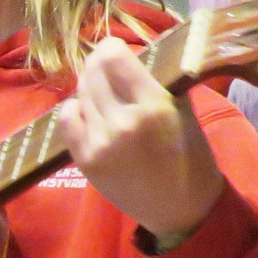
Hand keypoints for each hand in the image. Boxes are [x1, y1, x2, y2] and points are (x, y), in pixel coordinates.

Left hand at [54, 38, 226, 242]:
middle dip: (99, 64)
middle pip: (93, 73)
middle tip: (107, 65)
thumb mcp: (185, 112)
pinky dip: (75, 109)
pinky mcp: (84, 160)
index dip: (112, 47)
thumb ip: (160, 81)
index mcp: (153, 107)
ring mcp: (99, 143)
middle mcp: (122, 122)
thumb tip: (136, 52)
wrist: (181, 210)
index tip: (116, 48)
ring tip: (103, 90)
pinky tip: (88, 110)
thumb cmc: (190, 157)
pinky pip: (67, 119)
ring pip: (80, 93)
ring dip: (90, 87)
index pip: (114, 58)